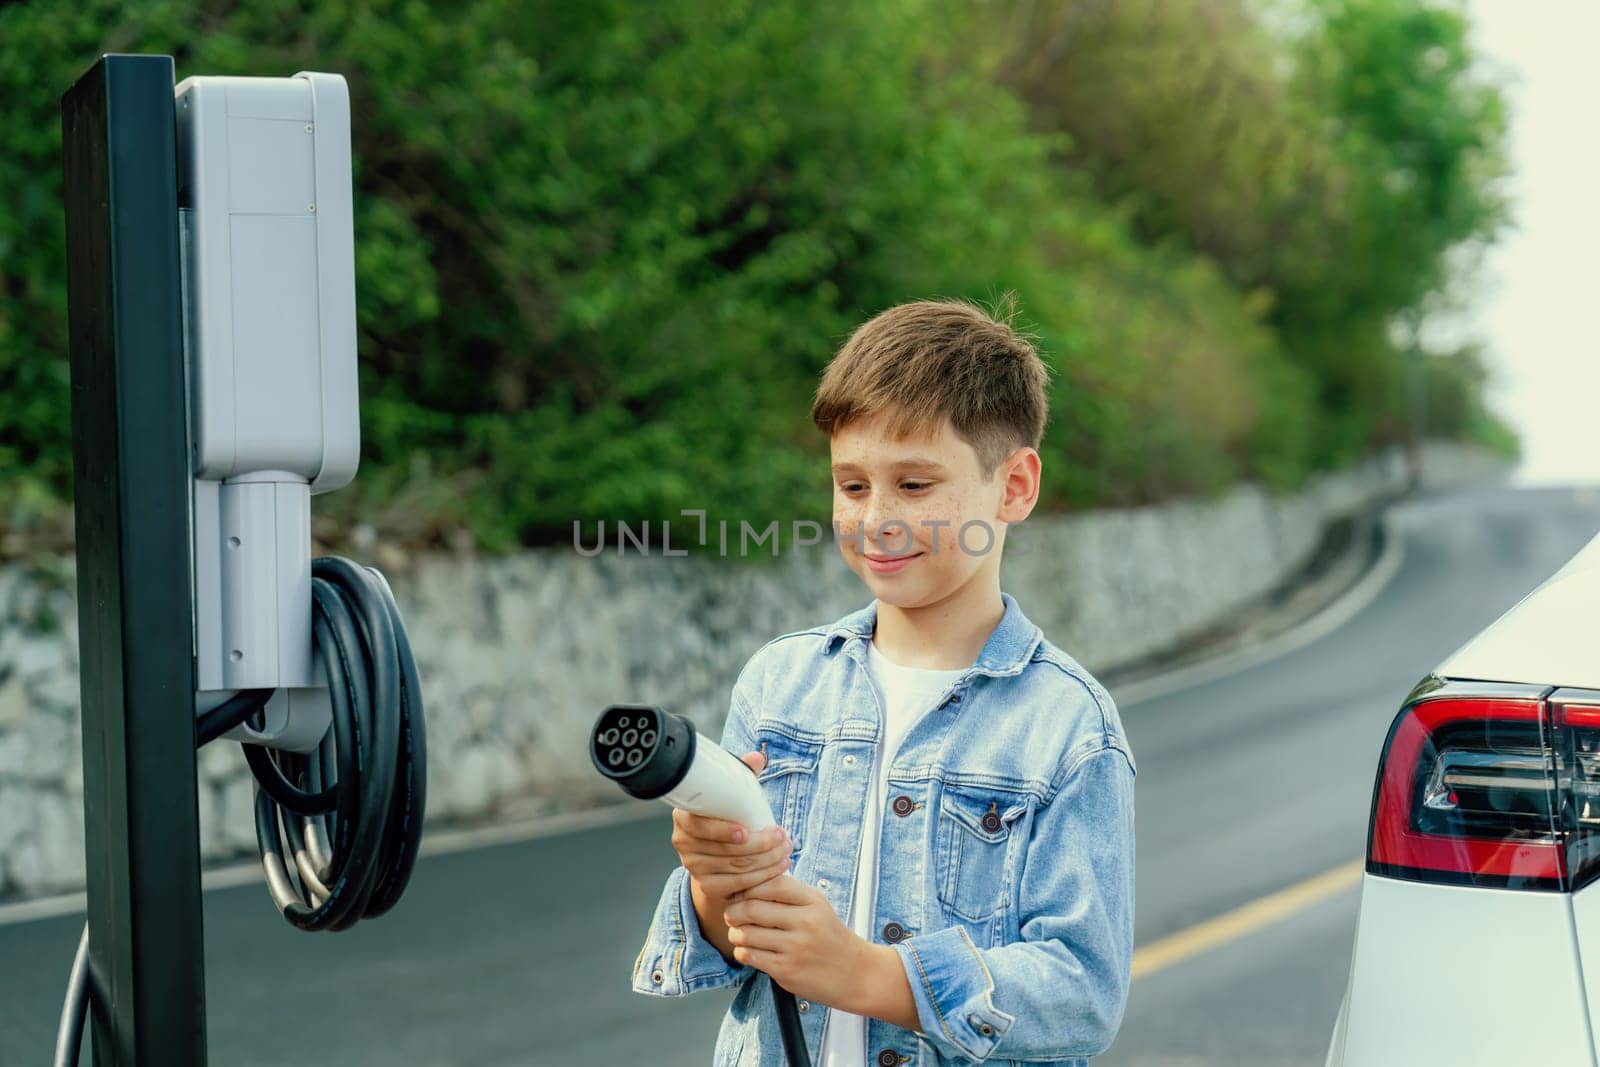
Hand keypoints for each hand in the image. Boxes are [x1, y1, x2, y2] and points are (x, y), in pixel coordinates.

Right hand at [671, 751, 791, 900]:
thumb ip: (741, 775)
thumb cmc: (724, 817)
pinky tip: (779, 867)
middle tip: (783, 837)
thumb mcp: (730, 794)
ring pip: (735, 867)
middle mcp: (683, 843)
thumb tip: (757, 757)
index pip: (698, 826)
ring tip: (786, 850)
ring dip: (766, 860)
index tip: (745, 831)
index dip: (720, 830)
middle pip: (724, 850)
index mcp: (684, 816)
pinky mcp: (708, 886)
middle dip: (759, 845)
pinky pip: (739, 884)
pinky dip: (762, 877)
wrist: (714, 854)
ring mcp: (694, 867)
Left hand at [721, 874, 871, 1007]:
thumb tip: (748, 882)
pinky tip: (749, 950)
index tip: (740, 894)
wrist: (855, 973)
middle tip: (731, 915)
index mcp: (811, 900)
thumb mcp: (817, 905)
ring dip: (735, 933)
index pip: (769, 883)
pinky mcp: (786, 970)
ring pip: (745, 933)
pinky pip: (748, 955)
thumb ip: (787, 891)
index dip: (747, 887)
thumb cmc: (829, 936)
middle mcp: (804, 922)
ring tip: (740, 933)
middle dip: (733, 911)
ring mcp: (795, 947)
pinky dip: (742, 951)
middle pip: (751, 907)